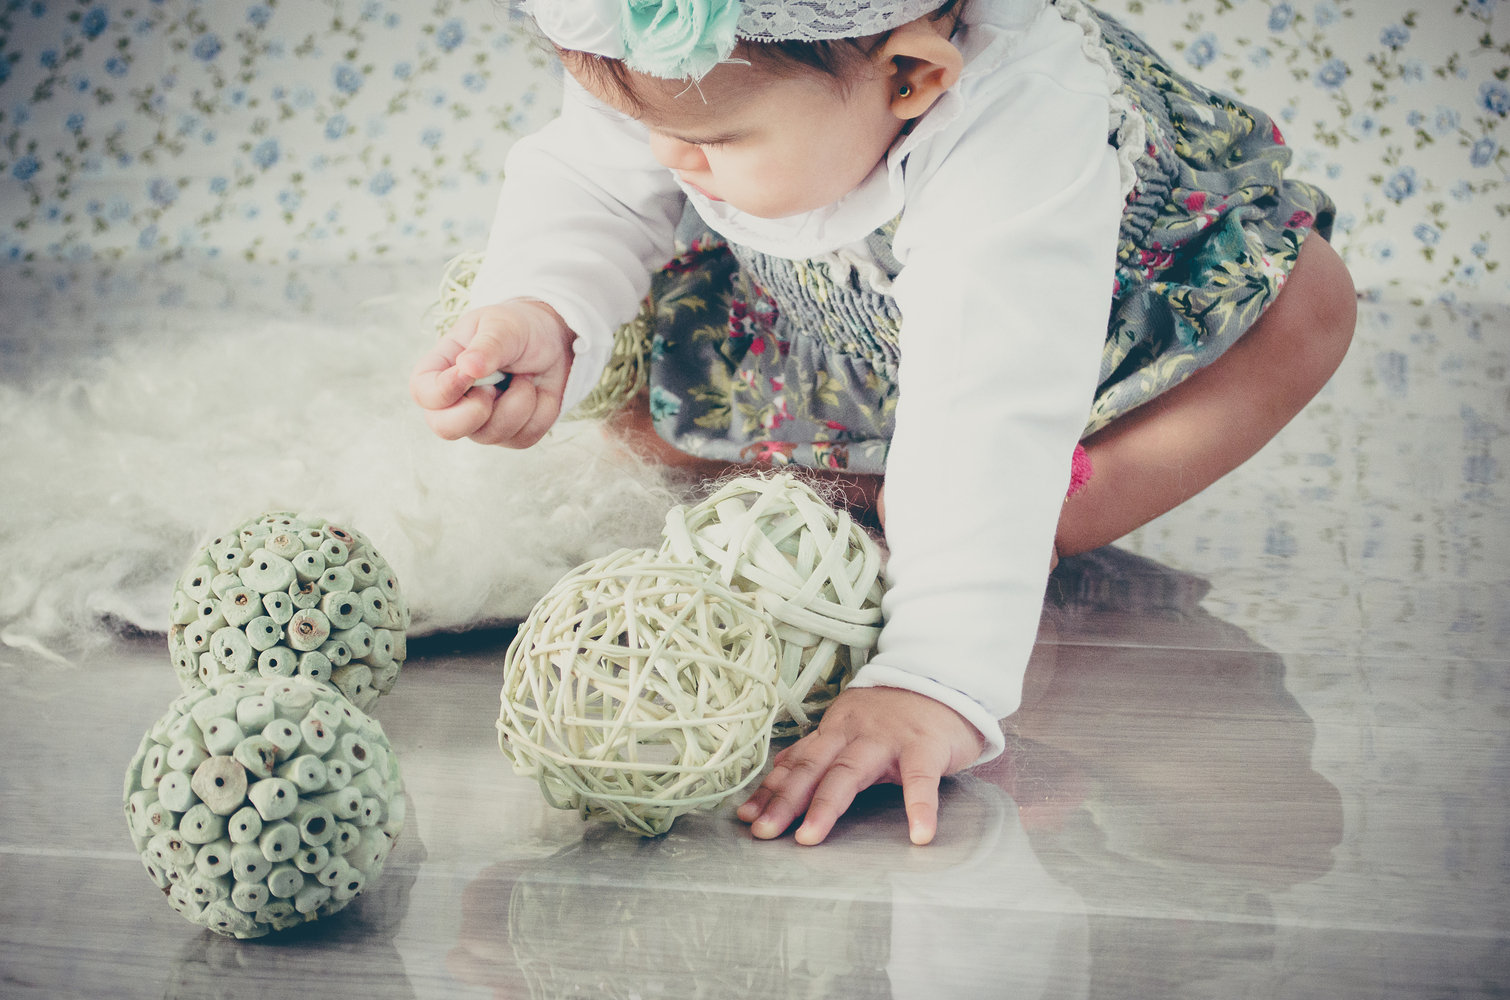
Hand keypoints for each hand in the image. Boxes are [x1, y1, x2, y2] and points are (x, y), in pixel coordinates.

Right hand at [410, 300, 574, 447]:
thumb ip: (487, 345)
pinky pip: (523, 438)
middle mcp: (456, 401)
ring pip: (491, 435)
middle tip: (496, 386)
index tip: (470, 372)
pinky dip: (539, 412)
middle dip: (476, 412)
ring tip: (526, 376)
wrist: (555, 342)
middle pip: (445, 428)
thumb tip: (467, 367)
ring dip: (520, 402)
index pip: (423, 393)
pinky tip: (538, 390)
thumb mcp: (504, 326)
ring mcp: (482, 422)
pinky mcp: (510, 435)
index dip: (443, 391)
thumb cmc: (519, 329)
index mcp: (442, 368)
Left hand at [736, 686, 984, 845]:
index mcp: (834, 730)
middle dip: (785, 801)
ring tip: (809, 839)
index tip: (745, 817)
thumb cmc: (894, 714)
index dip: (770, 790)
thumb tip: (777, 772)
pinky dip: (920, 806)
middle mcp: (853, 733)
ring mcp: (888, 739)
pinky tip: (919, 834)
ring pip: (850, 771)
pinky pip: (921, 778)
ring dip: (827, 806)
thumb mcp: (849, 726)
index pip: (796, 762)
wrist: (945, 681)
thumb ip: (818, 750)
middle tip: (763, 832)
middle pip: (813, 768)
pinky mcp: (925, 745)